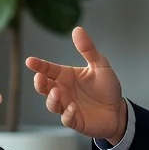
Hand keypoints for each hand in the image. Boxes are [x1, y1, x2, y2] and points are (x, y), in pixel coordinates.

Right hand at [25, 26, 126, 142]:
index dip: (38, 65)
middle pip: (44, 87)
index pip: (48, 69)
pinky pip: (66, 118)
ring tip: (58, 92)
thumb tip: (77, 29)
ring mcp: (67, 106)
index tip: (30, 61)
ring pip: (51, 103)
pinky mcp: (74, 120)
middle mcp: (63, 90)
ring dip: (52, 98)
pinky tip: (73, 108)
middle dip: (39, 83)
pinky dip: (67, 113)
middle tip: (39, 78)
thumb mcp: (100, 65)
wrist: (118, 111)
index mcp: (66, 76)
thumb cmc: (107, 87)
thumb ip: (88, 49)